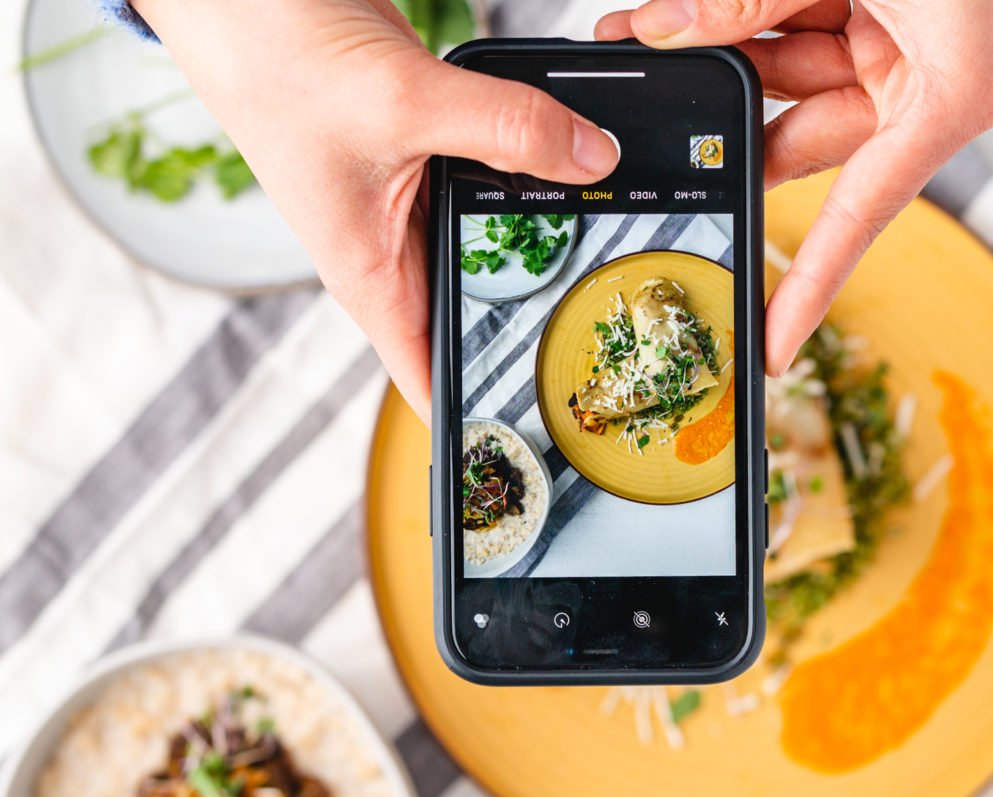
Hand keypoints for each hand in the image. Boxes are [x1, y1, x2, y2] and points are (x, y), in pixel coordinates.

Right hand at [133, 0, 620, 418]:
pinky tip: (589, 186)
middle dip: (540, 336)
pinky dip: (537, 185)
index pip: (430, 378)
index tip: (542, 448)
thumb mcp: (406, 102)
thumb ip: (507, 130)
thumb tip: (595, 156)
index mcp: (370, 275)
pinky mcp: (429, 156)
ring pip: (495, 249)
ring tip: (621, 277)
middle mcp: (393, 251)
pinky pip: (496, 187)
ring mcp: (413, 205)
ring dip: (549, 254)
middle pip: (478, 317)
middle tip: (618, 358)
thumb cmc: (280, 62)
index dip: (480, 419)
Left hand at [596, 0, 992, 373]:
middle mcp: (926, 78)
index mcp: (951, 97)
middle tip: (647, 127)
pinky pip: (793, 16)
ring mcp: (899, 36)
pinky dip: (742, 13)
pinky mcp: (876, 1)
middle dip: (721, 120)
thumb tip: (668, 32)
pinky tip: (678, 14)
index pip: (863, 211)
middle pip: (803, 129)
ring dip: (716, 50)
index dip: (812, 279)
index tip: (773, 339)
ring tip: (638, 34)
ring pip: (787, 63)